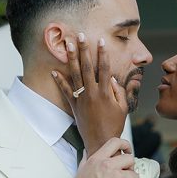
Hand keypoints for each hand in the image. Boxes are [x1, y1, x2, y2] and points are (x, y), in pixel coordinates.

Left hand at [52, 34, 128, 154]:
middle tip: (80, 35)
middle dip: (84, 50)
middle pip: (87, 67)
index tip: (101, 41)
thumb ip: (119, 92)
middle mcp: (92, 93)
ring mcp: (81, 99)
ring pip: (75, 75)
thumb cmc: (114, 125)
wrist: (101, 142)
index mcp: (105, 92)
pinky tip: (54, 70)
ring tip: (68, 45)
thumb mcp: (122, 108)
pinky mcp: (74, 106)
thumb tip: (112, 78)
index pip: (104, 68)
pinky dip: (59, 81)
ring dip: (71, 58)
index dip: (103, 53)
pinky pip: (65, 91)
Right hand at [67, 137, 137, 177]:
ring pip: (134, 175)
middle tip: (124, 176)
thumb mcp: (80, 173)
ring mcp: (116, 177)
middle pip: (129, 159)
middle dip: (129, 168)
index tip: (127, 150)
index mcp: (96, 160)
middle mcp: (107, 166)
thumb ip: (86, 160)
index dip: (125, 144)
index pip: (115, 142)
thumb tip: (87, 152)